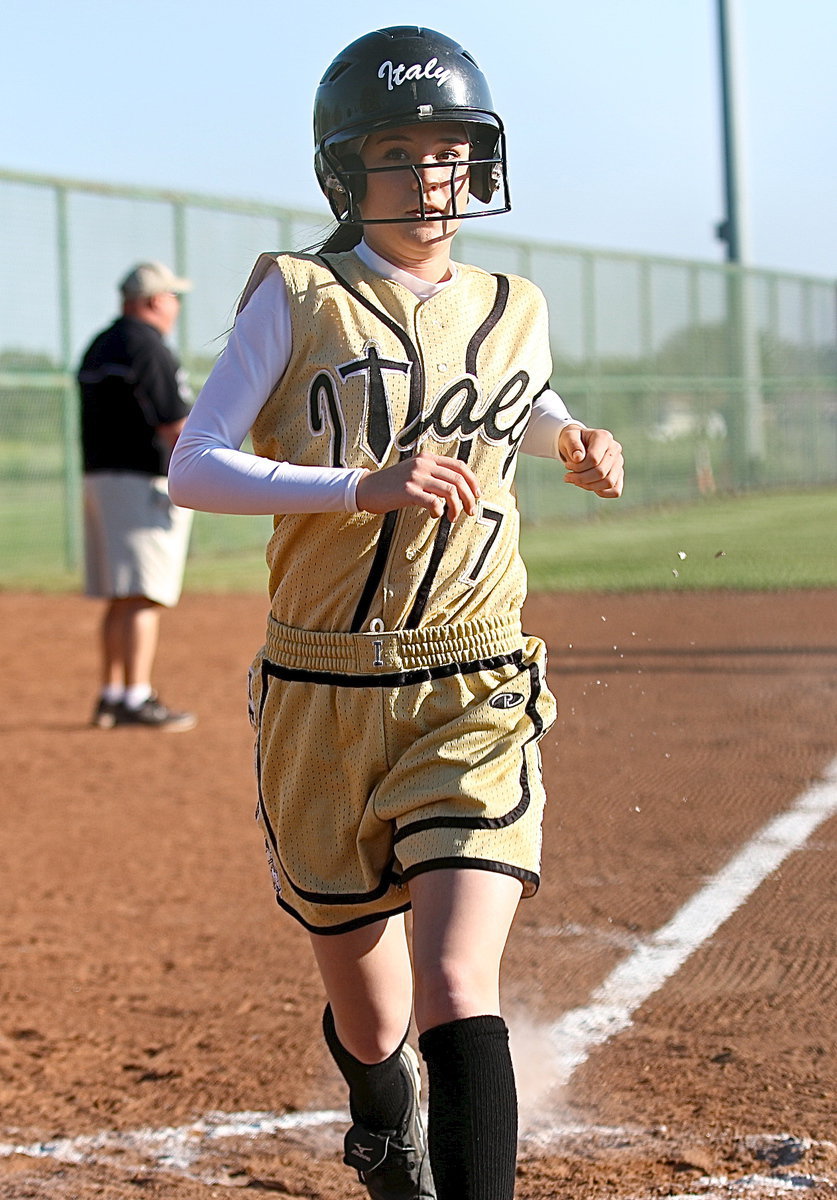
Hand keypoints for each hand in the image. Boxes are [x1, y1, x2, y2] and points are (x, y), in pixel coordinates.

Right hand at [355, 452, 480, 519]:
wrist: (366, 488)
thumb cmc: (392, 485)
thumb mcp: (414, 472)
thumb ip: (433, 474)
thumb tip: (457, 489)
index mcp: (428, 458)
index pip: (460, 466)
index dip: (473, 481)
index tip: (477, 495)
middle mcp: (424, 464)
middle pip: (458, 480)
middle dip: (469, 498)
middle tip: (470, 511)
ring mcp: (416, 476)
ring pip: (450, 491)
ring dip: (457, 507)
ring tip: (452, 517)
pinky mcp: (408, 491)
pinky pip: (434, 502)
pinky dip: (439, 511)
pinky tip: (435, 515)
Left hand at [558, 425, 623, 497]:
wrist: (579, 445)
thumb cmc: (573, 441)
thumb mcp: (568, 437)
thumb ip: (572, 444)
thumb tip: (578, 458)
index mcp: (604, 437)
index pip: (593, 459)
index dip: (578, 467)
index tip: (567, 466)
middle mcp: (615, 449)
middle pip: (601, 472)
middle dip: (581, 478)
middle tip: (568, 477)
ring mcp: (618, 462)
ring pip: (608, 482)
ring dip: (588, 486)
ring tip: (576, 481)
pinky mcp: (619, 474)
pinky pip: (615, 490)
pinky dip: (601, 492)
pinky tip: (588, 486)